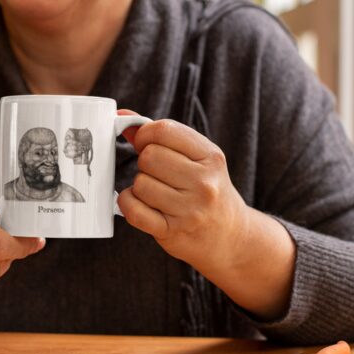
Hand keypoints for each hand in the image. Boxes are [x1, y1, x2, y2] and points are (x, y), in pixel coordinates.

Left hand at [117, 117, 247, 270]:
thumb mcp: (196, 158)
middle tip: (155, 173)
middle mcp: (204, 183)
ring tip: (155, 192)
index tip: (145, 144)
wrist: (232, 237)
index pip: (164, 130)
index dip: (145, 134)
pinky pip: (134, 210)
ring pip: (140, 184)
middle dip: (144, 163)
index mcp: (210, 157)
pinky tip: (141, 204)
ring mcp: (190, 210)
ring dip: (139, 187)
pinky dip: (129, 204)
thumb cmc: (206, 189)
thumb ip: (159, 135)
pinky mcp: (173, 232)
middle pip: (149, 157)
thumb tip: (122, 116)